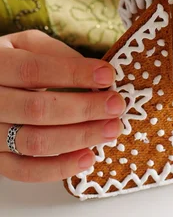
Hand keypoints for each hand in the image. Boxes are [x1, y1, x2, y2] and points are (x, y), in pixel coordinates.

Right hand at [0, 31, 124, 182]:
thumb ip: (56, 53)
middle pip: (37, 109)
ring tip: (110, 129)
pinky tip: (88, 157)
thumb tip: (97, 73)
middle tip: (115, 105)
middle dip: (84, 109)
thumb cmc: (12, 63)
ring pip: (34, 142)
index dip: (73, 74)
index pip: (33, 70)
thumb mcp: (26, 45)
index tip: (107, 76)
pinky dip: (59, 168)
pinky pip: (25, 171)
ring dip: (79, 137)